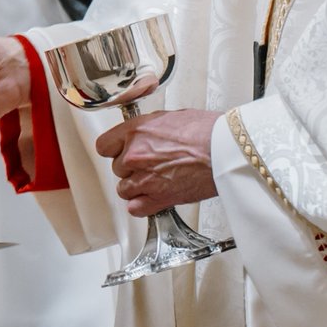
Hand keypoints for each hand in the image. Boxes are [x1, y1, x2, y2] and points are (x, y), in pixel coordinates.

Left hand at [95, 109, 220, 215]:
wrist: (223, 149)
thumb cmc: (204, 131)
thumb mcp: (167, 118)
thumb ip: (146, 129)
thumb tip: (141, 135)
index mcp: (135, 131)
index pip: (103, 146)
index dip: (113, 149)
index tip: (119, 151)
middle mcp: (135, 155)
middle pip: (116, 168)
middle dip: (130, 167)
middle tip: (150, 164)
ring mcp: (145, 178)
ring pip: (124, 189)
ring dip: (136, 186)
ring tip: (154, 180)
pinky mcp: (159, 198)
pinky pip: (135, 208)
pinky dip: (141, 205)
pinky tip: (153, 196)